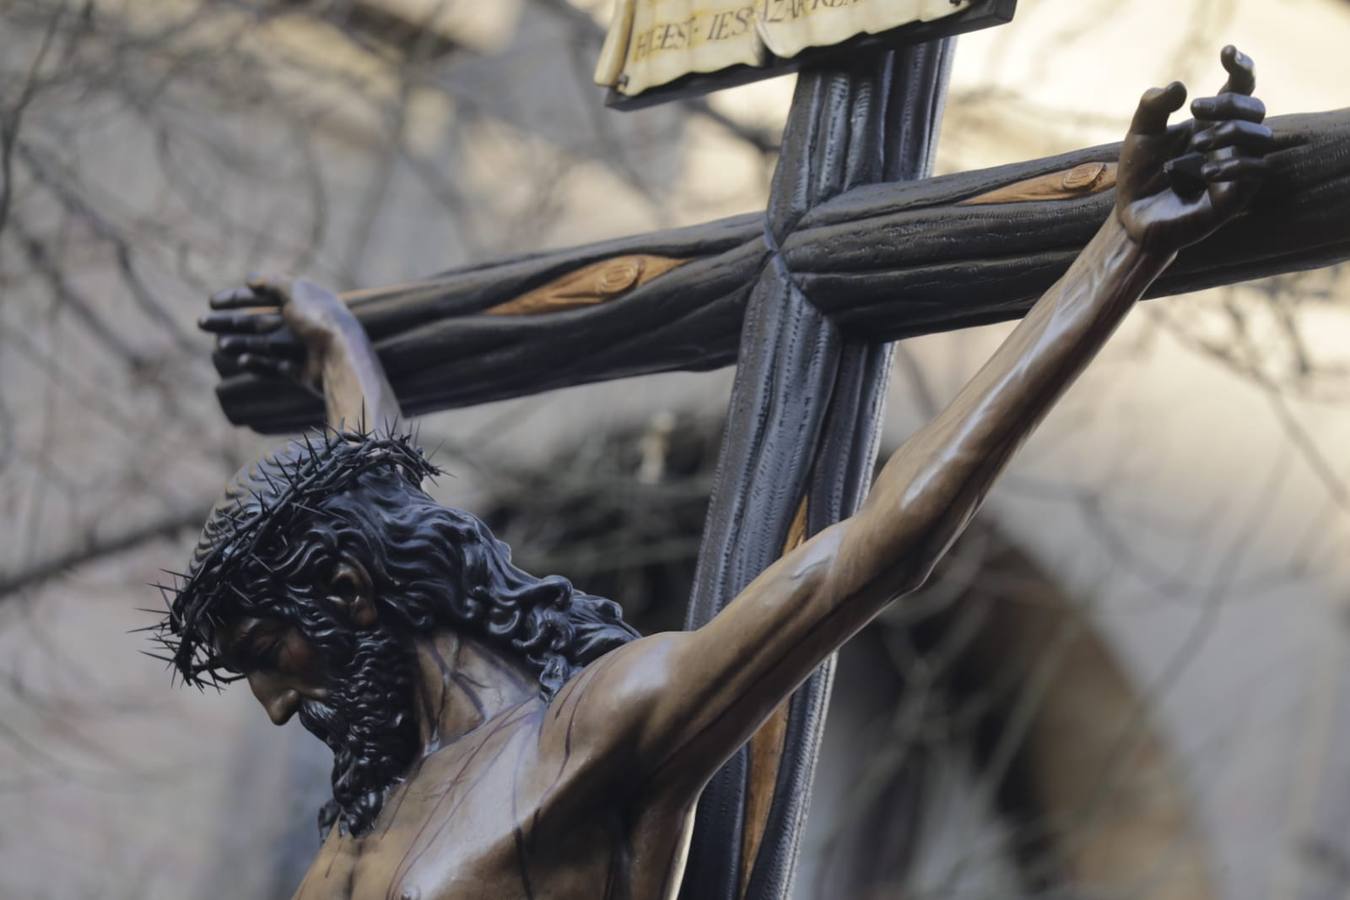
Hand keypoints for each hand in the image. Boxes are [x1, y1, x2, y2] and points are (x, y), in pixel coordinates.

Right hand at [200, 275, 354, 393]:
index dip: (237, 298)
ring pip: (262, 344)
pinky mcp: (301, 371)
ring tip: (219, 346)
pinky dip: (258, 363)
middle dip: (229, 322)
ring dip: (239, 343)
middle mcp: (301, 324)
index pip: (263, 297)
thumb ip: (272, 282)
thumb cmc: (318, 319)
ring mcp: (300, 349)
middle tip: (201, 322)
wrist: (341, 356)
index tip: (211, 301)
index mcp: (301, 302)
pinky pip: (274, 366)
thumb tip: (250, 279)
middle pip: (257, 321)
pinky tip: (241, 361)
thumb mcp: (295, 290)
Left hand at [1116, 45, 1271, 253]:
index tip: (1225, 53)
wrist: (1132, 220)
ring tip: (1197, 144)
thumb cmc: (1140, 176)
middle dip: (1228, 103)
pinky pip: (1256, 172)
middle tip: (1194, 109)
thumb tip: (1179, 87)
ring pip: (1261, 136)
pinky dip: (1235, 164)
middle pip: (1254, 107)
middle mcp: (1229, 141)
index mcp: (1212, 122)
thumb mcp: (1140, 136)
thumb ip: (1153, 107)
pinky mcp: (1236, 196)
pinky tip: (1206, 170)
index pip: (1240, 87)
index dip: (1240, 67)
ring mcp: (1236, 166)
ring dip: (1232, 132)